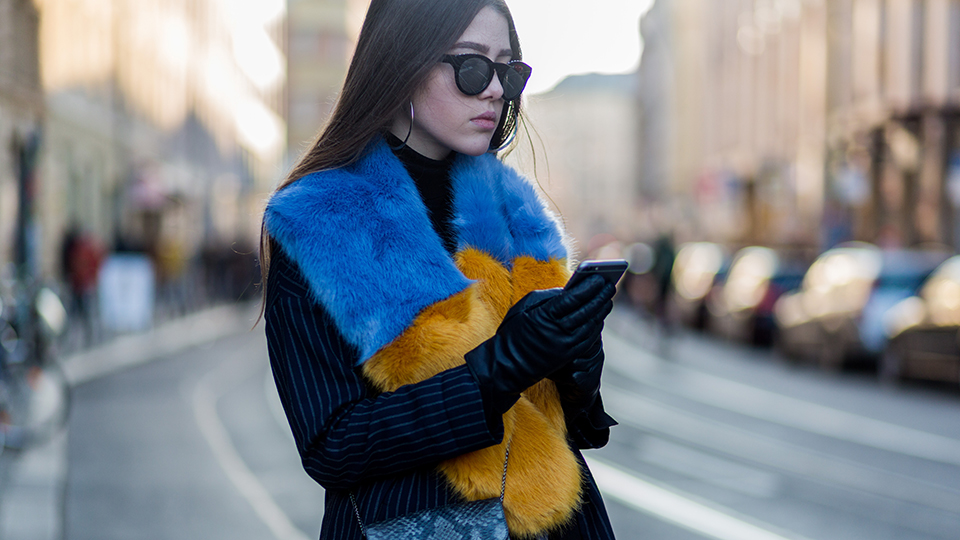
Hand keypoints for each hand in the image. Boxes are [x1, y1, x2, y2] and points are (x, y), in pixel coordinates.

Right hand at [464, 275, 615, 412]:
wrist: (507, 364)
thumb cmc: (513, 332)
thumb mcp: (523, 307)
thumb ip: (546, 296)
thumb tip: (568, 290)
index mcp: (544, 316)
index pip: (572, 299)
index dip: (587, 287)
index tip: (598, 277)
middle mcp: (557, 331)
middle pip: (585, 310)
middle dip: (599, 296)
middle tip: (609, 284)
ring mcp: (565, 345)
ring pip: (590, 325)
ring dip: (601, 310)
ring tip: (607, 298)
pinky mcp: (568, 355)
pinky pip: (588, 338)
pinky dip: (596, 326)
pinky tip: (599, 316)